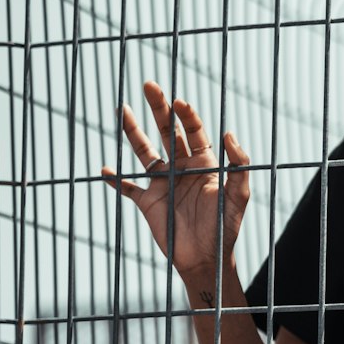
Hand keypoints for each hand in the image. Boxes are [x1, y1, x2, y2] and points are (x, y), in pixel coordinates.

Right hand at [101, 80, 250, 278]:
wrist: (207, 258)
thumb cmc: (226, 227)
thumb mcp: (238, 195)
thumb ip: (239, 165)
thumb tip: (230, 133)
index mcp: (204, 163)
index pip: (194, 131)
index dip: (187, 115)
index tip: (179, 102)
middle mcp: (182, 168)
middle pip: (168, 131)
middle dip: (159, 108)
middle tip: (150, 85)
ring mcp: (163, 183)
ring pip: (144, 151)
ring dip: (133, 131)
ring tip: (124, 109)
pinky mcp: (148, 202)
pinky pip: (128, 187)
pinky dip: (116, 179)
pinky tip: (104, 169)